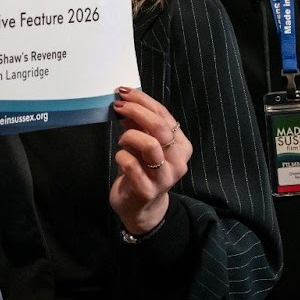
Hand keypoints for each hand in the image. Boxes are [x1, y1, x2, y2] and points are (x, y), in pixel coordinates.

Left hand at [110, 87, 190, 236]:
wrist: (141, 207)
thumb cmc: (142, 170)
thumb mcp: (142, 144)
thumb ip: (137, 124)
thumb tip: (126, 100)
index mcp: (181, 146)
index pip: (164, 115)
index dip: (143, 101)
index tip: (124, 92)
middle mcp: (178, 161)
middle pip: (160, 128)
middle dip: (137, 111)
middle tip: (118, 106)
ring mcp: (165, 178)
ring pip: (151, 145)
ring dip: (131, 136)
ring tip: (122, 139)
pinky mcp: (147, 191)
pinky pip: (132, 165)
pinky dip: (122, 155)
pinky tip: (120, 157)